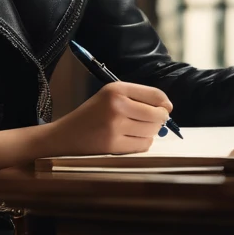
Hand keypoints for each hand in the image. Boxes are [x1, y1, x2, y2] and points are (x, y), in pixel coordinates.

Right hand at [46, 82, 172, 155]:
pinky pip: (143, 145)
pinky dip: (141, 144)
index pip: (156, 95)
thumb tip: (168, 109)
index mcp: (116, 89)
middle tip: (148, 122)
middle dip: (158, 121)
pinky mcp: (113, 144)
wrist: (65, 135)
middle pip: (157, 115)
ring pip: (152, 131)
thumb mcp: (110, 96)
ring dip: (149, 133)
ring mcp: (115, 126)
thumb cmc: (92, 114)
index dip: (165, 105)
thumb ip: (138, 98)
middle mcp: (117, 105)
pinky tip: (129, 139)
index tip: (164, 109)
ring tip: (134, 130)